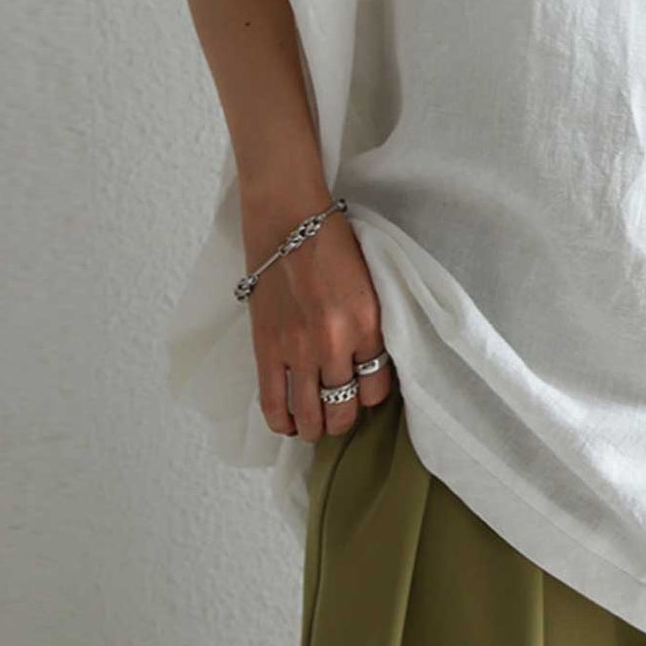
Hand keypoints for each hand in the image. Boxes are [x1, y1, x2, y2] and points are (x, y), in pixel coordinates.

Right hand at [243, 194, 393, 442]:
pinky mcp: (267, 349)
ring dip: (316, 426)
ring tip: (316, 425)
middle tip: (341, 413)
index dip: (373, 394)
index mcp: (368, 324)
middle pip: (345, 408)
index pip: (378, 387)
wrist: (287, 219)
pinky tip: (289, 424)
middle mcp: (335, 344)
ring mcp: (298, 350)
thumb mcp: (370, 284)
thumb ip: (370, 324)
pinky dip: (282, 422)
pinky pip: (273, 403)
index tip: (366, 389)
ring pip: (310, 415)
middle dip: (345, 418)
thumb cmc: (331, 242)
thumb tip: (368, 360)